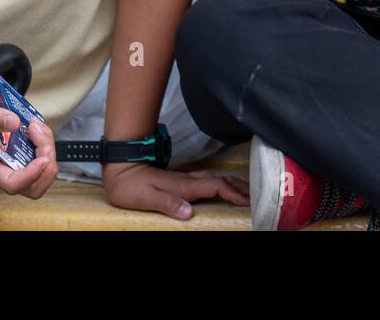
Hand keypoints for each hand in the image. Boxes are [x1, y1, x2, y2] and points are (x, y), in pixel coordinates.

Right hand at [0, 79, 57, 198]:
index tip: (42, 158)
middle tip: (42, 140)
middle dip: (46, 167)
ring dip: (48, 150)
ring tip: (36, 126)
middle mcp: (2, 166)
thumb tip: (13, 123)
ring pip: (42, 172)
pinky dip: (46, 141)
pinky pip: (43, 154)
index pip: (12, 184)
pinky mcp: (23, 149)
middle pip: (32, 186)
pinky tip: (36, 125)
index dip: (31, 176)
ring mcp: (14, 159)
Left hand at [104, 162, 249, 218]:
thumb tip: (189, 211)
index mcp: (183, 185)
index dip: (231, 193)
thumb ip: (167, 203)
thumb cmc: (131, 186)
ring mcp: (187, 178)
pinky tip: (226, 188)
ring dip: (235, 184)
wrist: (122, 167)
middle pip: (221, 180)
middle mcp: (189, 180)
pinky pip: (210, 181)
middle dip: (240, 187)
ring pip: (217, 179)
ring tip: (248, 191)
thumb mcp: (145, 197)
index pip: (214, 187)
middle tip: (256, 196)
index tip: (246, 201)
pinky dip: (224, 184)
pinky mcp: (184, 180)